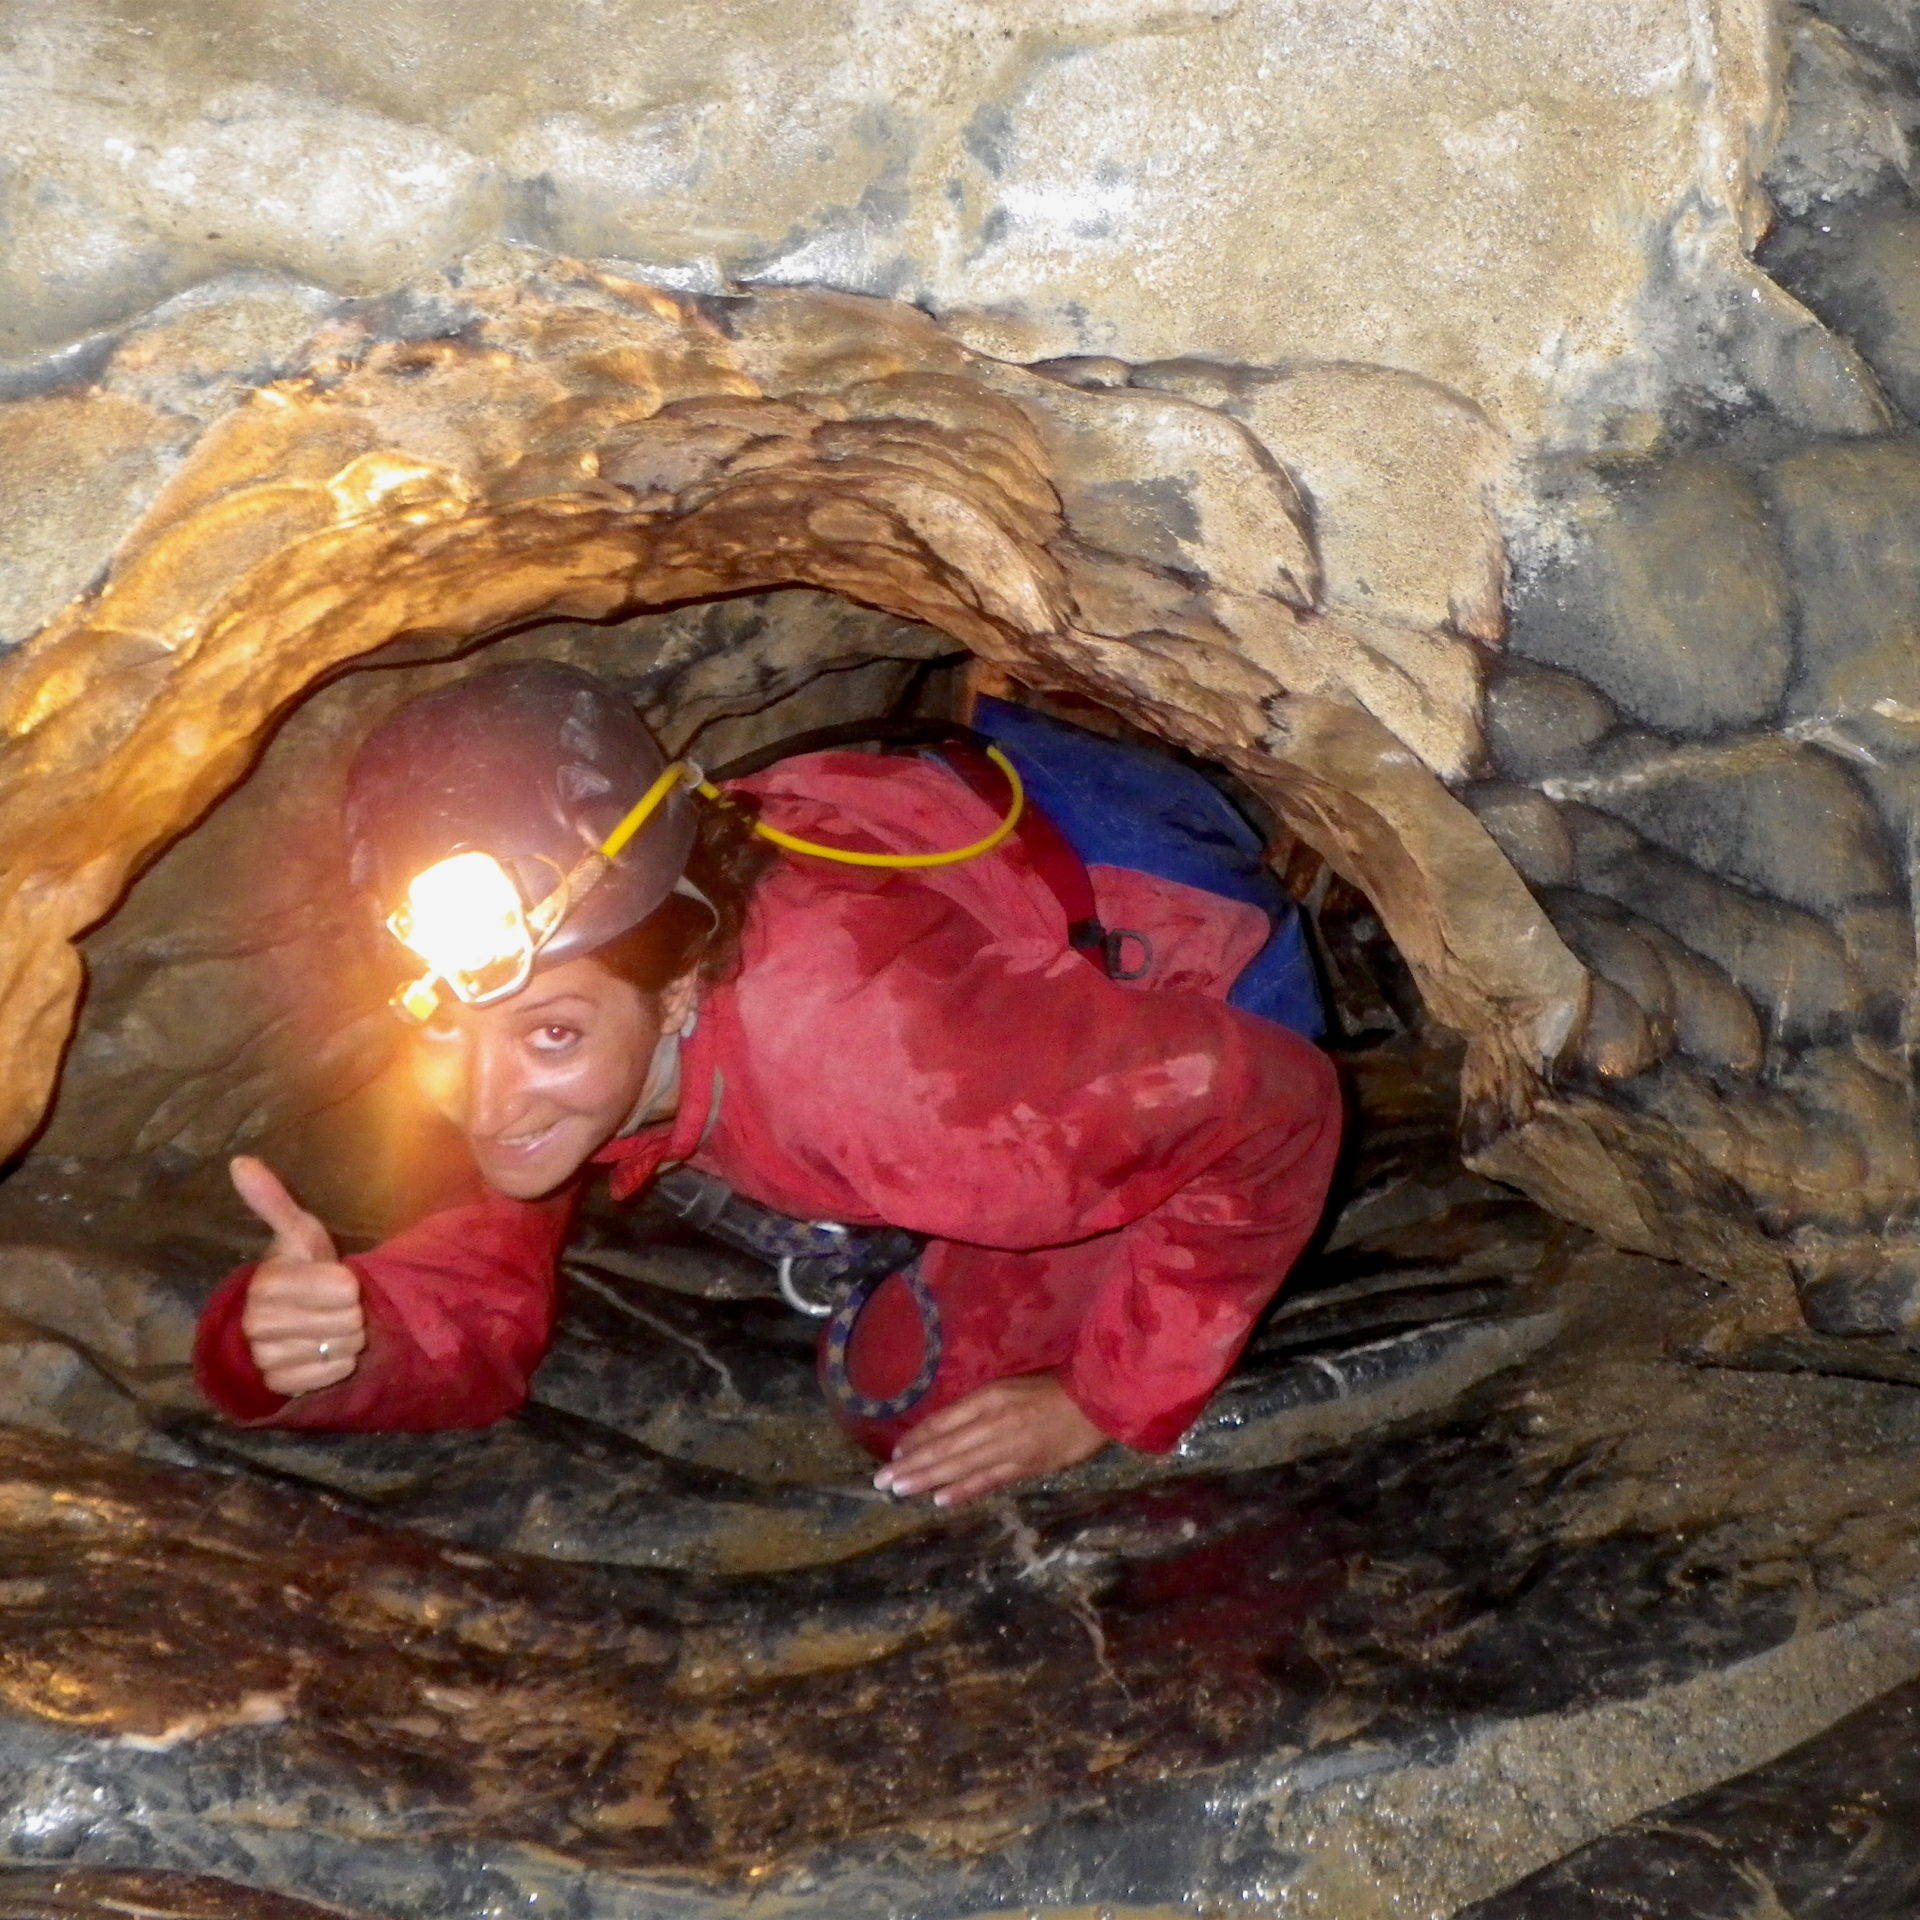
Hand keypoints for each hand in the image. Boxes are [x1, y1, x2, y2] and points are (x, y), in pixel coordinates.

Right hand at [231, 1156, 365, 1397]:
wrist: (279, 1321)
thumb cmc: (298, 1269)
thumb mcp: (295, 1233)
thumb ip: (273, 1200)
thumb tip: (240, 1162)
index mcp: (268, 1282)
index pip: (345, 1287)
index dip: (349, 1283)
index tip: (333, 1279)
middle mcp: (260, 1322)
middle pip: (349, 1319)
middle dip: (349, 1311)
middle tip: (330, 1305)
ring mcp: (267, 1356)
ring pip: (344, 1346)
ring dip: (346, 1336)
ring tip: (327, 1325)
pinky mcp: (280, 1384)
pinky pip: (334, 1373)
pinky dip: (338, 1363)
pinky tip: (322, 1349)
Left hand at [875, 1374, 1105, 1506]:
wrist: (1093, 1401)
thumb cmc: (1049, 1390)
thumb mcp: (1006, 1388)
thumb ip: (977, 1407)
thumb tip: (944, 1428)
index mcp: (987, 1399)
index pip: (942, 1422)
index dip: (917, 1439)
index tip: (894, 1454)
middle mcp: (992, 1422)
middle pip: (944, 1447)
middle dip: (911, 1465)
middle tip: (882, 1480)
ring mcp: (1008, 1447)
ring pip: (959, 1466)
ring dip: (927, 1479)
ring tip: (900, 1490)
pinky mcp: (1025, 1466)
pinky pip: (988, 1480)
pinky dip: (963, 1490)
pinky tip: (939, 1499)